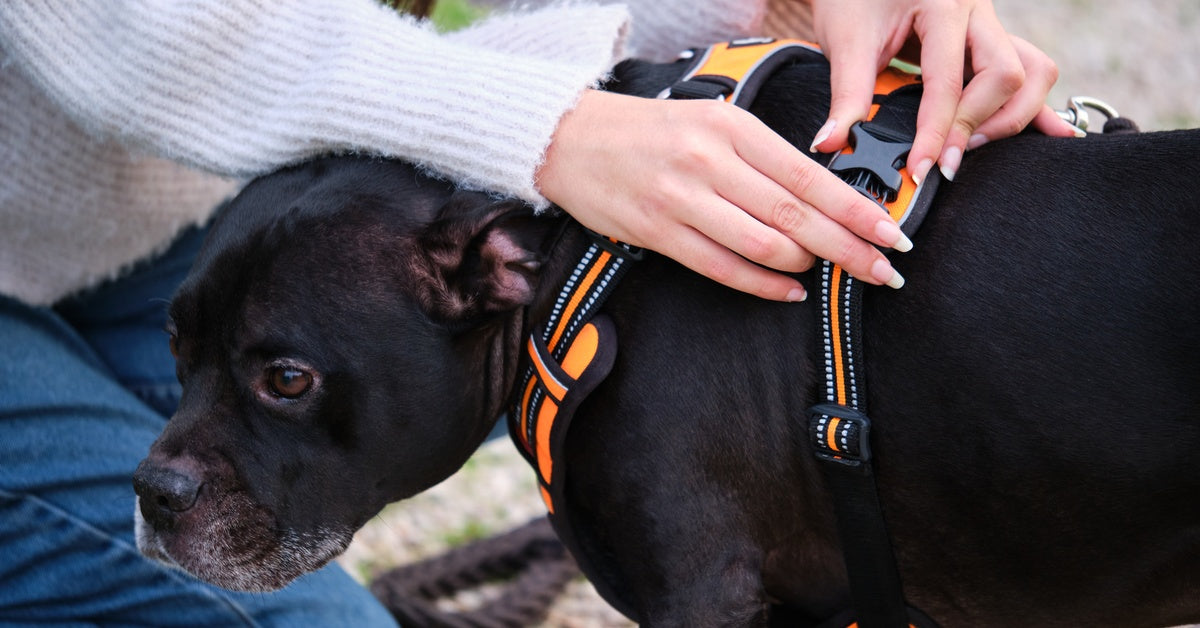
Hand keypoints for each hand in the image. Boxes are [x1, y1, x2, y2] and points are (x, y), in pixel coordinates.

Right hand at [536, 90, 910, 301]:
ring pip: (765, 245)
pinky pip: (723, 269)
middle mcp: (711, 162)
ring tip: (829, 275)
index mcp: (733, 128)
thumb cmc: (648, 132)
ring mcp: (683, 200)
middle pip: (796, 216)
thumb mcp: (711, 121)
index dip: (857, 210)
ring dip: (807, 267)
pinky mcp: (658, 232)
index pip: (810, 176)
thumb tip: (821, 197)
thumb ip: (761, 156)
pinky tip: (789, 291)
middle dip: (849, 248)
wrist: (570, 139)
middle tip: (883, 271)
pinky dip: (764, 285)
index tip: (890, 233)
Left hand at [808, 0, 1080, 182]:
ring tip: (969, 145)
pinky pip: (1029, 69)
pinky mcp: (990, 40)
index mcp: (943, 5)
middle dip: (980, 125)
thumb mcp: (845, 41)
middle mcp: (977, 12)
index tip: (923, 170)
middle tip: (946, 159)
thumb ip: (846, 95)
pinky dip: (1033, 105)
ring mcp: (990, 25)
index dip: (936, 133)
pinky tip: (1051, 134)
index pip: (949, 82)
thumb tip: (833, 144)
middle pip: (1008, 75)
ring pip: (1033, 72)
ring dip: (1010, 117)